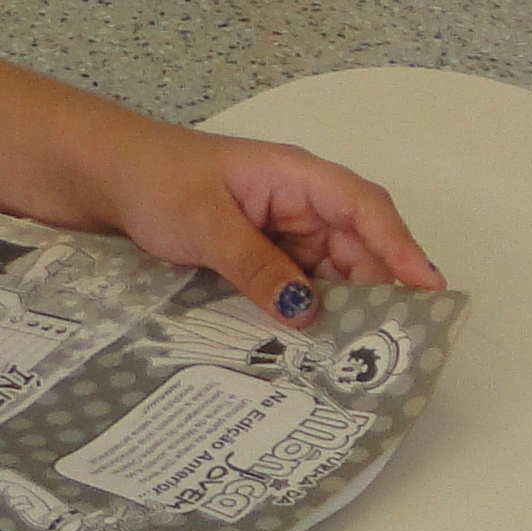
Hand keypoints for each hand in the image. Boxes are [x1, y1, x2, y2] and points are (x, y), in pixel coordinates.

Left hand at [76, 125, 446, 326]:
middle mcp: (299, 202)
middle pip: (358, 246)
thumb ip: (257, 266)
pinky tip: (316, 346)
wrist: (105, 178)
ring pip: (333, 272)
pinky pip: (301, 285)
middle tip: (394, 343)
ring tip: (358, 355)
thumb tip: (306, 311)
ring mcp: (282, 231)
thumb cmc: (156, 180)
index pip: (363, 208)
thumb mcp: (206, 223)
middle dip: (379, 291)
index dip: (400, 247)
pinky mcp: (264, 256)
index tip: (426, 288)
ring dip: (345, 308)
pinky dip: (312, 312)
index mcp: (296, 175)